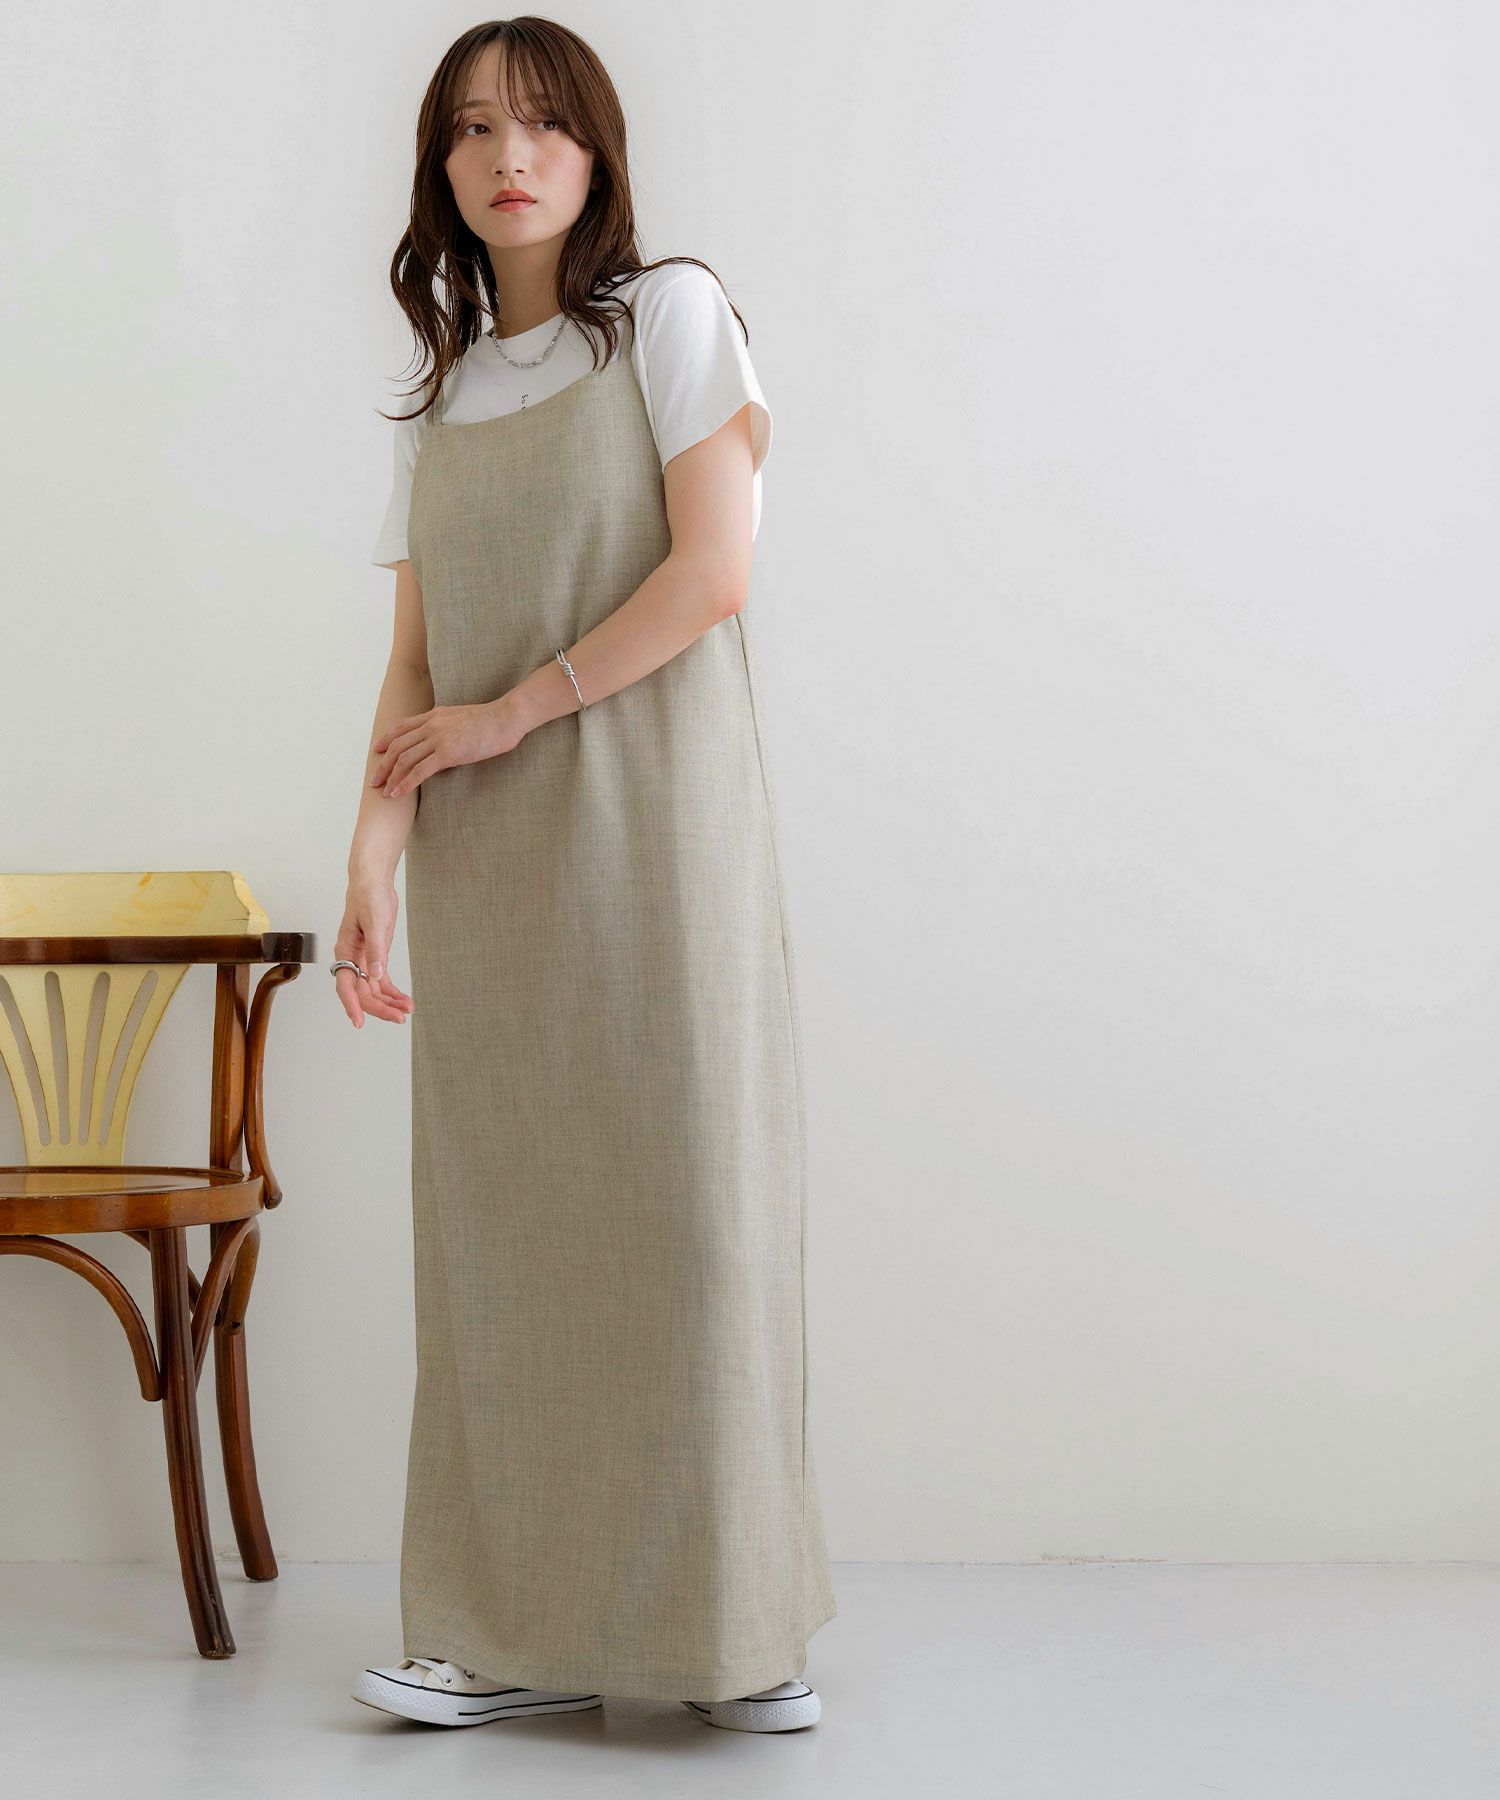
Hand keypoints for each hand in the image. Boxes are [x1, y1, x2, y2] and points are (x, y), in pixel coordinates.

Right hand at [334, 874, 414, 1028]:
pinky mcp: (376, 957)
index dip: (352, 1005)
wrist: (373, 883)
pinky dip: (393, 992)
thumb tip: (376, 976)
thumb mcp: (375, 923)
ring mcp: (364, 960)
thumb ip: (376, 950)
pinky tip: (404, 1001)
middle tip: (400, 1018)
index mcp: (345, 952)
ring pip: (373, 990)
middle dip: (380, 1008)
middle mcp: (352, 960)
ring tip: (406, 1011)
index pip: (345, 986)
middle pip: (362, 992)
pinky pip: (382, 981)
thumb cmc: (368, 897)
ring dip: (389, 1003)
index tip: (359, 1022)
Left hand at [370, 699, 525, 797]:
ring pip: (404, 759)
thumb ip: (450, 726)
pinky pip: (419, 771)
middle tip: (375, 780)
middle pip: (398, 746)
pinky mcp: (447, 753)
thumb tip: (447, 740)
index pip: (402, 727)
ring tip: (383, 791)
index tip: (377, 750)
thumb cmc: (493, 721)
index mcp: (435, 715)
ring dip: (391, 777)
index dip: (387, 739)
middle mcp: (431, 725)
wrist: (506, 718)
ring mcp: (438, 738)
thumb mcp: (464, 718)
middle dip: (383, 764)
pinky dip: (405, 783)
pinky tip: (398, 793)